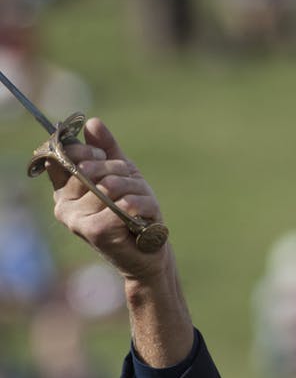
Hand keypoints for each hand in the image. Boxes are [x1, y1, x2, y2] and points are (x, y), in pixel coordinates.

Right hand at [48, 117, 169, 281]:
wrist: (149, 254)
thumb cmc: (135, 214)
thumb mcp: (122, 174)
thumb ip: (106, 149)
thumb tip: (92, 122)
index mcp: (65, 190)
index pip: (64, 154)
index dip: (87, 149)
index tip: (104, 154)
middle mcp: (64, 205)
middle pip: (89, 167)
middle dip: (118, 168)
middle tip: (132, 183)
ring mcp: (77, 219)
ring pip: (109, 184)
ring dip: (135, 188)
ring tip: (140, 203)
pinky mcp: (95, 230)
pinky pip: (122, 203)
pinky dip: (142, 205)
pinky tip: (144, 217)